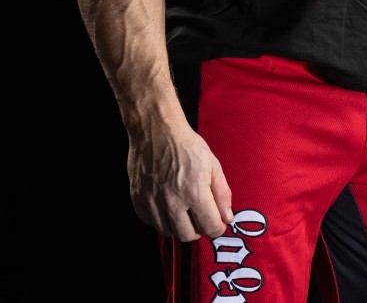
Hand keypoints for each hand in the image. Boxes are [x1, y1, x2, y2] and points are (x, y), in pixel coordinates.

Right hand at [127, 122, 233, 240]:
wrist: (157, 131)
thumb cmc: (187, 145)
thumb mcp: (212, 164)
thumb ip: (222, 193)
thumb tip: (227, 217)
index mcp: (195, 193)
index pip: (210, 227)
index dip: (217, 227)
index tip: (217, 222)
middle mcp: (173, 202)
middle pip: (188, 236)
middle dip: (198, 229)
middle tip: (200, 216)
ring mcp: (153, 202)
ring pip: (168, 232)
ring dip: (178, 226)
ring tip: (183, 210)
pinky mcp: (138, 200)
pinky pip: (150, 223)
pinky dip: (160, 219)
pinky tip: (166, 205)